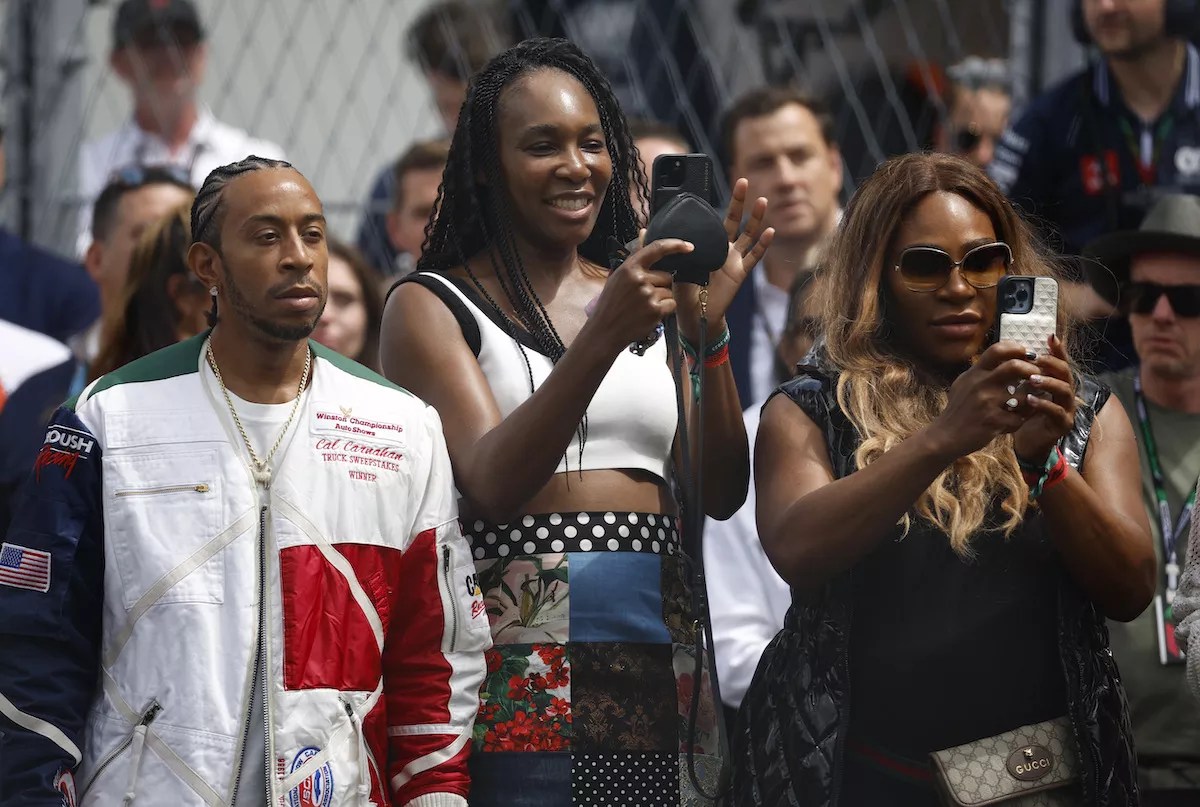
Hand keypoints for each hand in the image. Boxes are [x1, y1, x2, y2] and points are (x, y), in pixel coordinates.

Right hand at [584, 238, 691, 355]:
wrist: (604, 331)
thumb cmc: (610, 304)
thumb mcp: (618, 277)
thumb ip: (635, 257)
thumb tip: (644, 232)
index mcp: (629, 267)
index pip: (657, 249)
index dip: (675, 245)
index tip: (689, 246)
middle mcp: (639, 279)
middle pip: (667, 276)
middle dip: (660, 286)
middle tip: (642, 298)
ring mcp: (648, 295)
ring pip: (669, 292)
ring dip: (661, 300)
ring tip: (642, 308)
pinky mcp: (655, 310)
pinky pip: (671, 304)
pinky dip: (664, 311)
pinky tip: (648, 315)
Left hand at [675, 178, 774, 340]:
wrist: (694, 314)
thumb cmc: (681, 290)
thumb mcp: (669, 265)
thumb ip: (660, 248)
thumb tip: (642, 230)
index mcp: (706, 244)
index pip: (714, 219)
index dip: (716, 204)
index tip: (718, 187)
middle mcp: (722, 248)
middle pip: (733, 220)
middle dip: (738, 201)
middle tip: (743, 182)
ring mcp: (732, 259)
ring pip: (748, 234)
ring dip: (756, 218)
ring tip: (762, 201)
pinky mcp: (739, 273)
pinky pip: (754, 257)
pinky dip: (763, 245)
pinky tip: (770, 232)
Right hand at [926, 341, 1040, 461]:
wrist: (945, 436)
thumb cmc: (958, 410)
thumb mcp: (964, 384)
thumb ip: (981, 372)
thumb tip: (1002, 357)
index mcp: (974, 373)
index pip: (997, 350)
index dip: (1016, 348)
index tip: (1027, 354)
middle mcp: (980, 385)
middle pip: (1014, 366)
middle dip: (1032, 369)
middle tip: (1038, 375)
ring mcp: (987, 403)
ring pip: (1023, 396)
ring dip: (1031, 400)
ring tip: (1030, 403)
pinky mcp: (993, 421)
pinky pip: (1019, 418)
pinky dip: (1019, 421)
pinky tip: (1013, 422)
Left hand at [1011, 335, 1075, 462]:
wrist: (1025, 440)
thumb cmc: (1022, 411)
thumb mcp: (1021, 389)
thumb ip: (1022, 372)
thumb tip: (1011, 350)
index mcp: (1056, 381)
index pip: (1059, 361)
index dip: (1057, 349)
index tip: (1050, 337)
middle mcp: (1065, 392)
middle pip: (1066, 372)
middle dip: (1052, 363)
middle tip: (1037, 359)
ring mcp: (1067, 408)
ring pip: (1065, 390)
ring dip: (1049, 382)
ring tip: (1032, 378)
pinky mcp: (1063, 424)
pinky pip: (1056, 411)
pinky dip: (1043, 404)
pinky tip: (1030, 400)